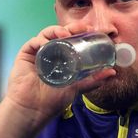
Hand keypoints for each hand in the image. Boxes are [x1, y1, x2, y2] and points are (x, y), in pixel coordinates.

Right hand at [0, 24, 115, 125]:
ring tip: (66, 33)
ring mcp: (38, 53)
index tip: (91, 30)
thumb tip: (112, 72)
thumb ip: (93, 80)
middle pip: (61, 34)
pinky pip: (33, 42)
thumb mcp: (77, 88)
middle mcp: (50, 53)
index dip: (81, 33)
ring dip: (57, 30)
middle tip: (81, 28)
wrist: (33, 110)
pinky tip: (48, 42)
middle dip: (72, 28)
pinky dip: (40, 39)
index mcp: (62, 58)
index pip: (72, 40)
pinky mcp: (25, 55)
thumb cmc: (52, 100)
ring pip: (47, 34)